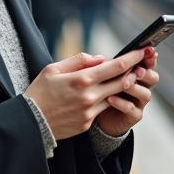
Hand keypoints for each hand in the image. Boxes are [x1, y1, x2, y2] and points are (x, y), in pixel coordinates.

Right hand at [24, 49, 147, 140]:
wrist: (30, 122)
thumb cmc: (39, 92)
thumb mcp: (53, 69)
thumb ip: (78, 61)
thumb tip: (100, 58)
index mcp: (82, 79)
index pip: (116, 66)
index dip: (132, 58)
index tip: (143, 50)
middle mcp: (90, 96)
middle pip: (121, 81)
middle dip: (134, 71)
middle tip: (142, 63)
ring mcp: (90, 112)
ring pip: (114, 96)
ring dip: (120, 87)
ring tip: (124, 77)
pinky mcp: (87, 123)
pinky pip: (102, 109)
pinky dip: (104, 100)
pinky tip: (99, 95)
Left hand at [95, 47, 157, 137]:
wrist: (93, 114)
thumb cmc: (97, 90)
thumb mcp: (97, 76)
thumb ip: (99, 66)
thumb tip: (100, 59)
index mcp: (135, 73)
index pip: (147, 63)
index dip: (149, 57)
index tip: (148, 51)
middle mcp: (140, 87)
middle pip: (153, 78)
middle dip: (146, 73)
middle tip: (137, 70)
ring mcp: (138, 102)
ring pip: (145, 94)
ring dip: (135, 87)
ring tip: (123, 84)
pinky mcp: (132, 116)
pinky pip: (132, 109)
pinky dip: (122, 103)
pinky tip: (110, 98)